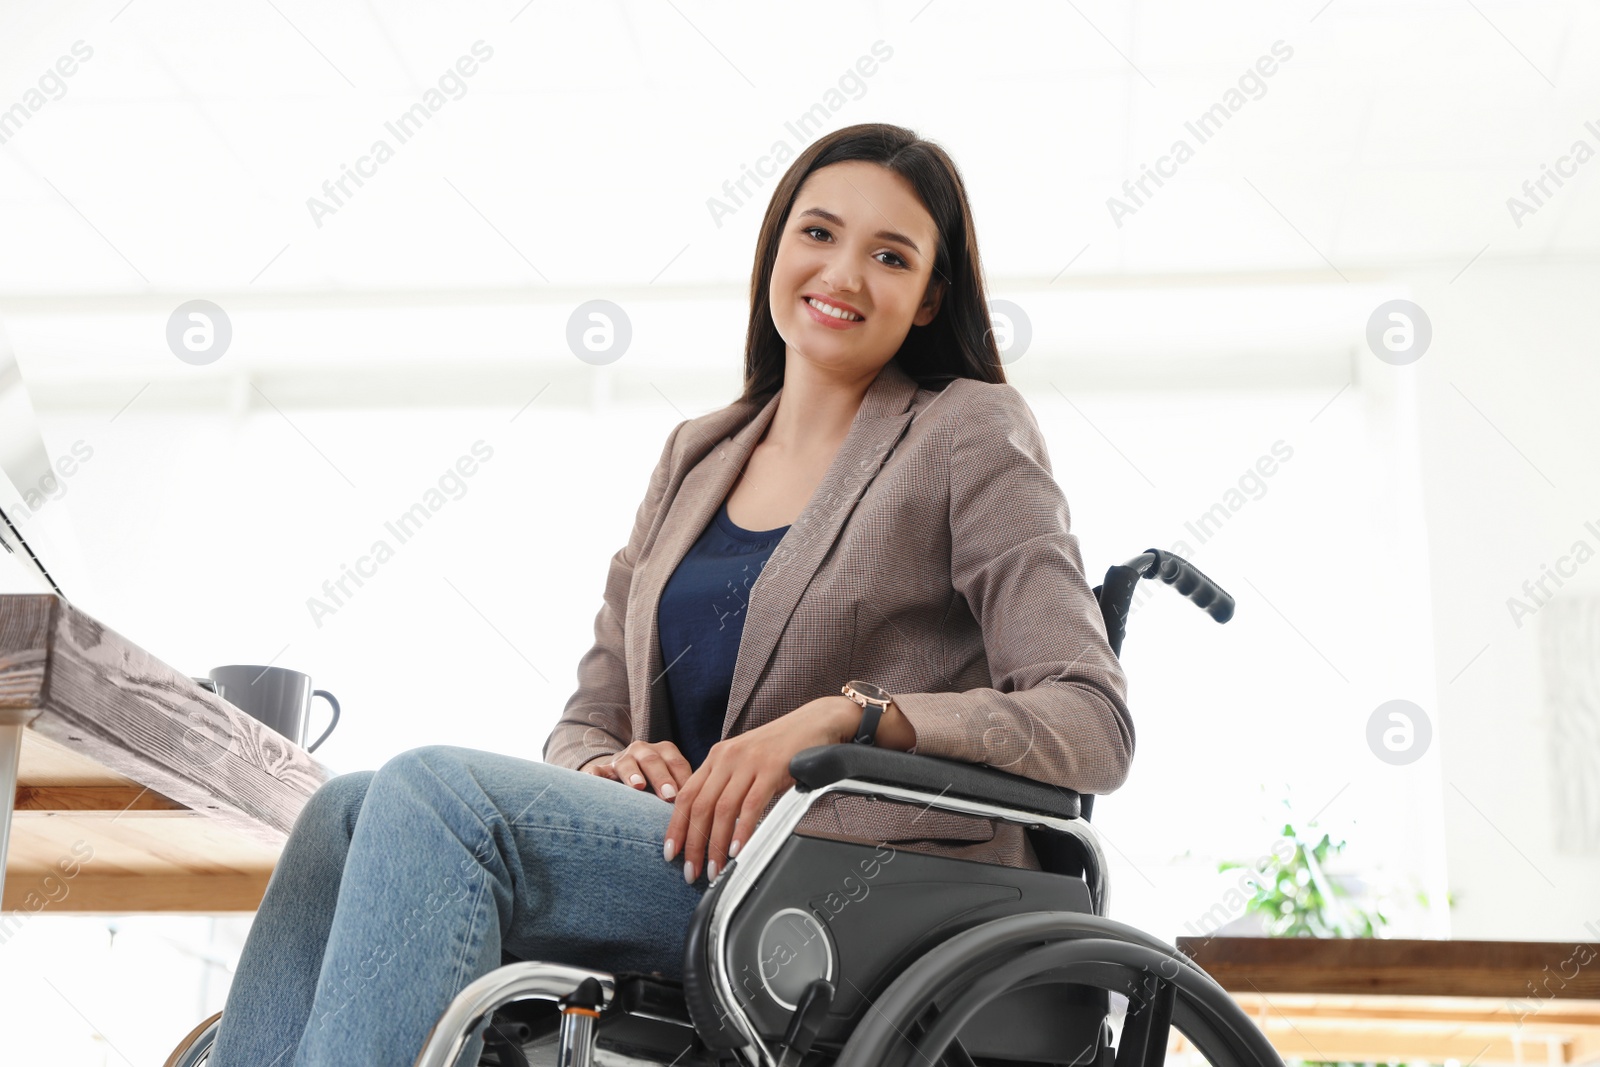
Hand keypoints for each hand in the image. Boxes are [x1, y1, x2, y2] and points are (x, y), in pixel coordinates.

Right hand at [583, 741, 692, 800]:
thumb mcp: (670, 781)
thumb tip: (705, 818)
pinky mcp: (600, 770)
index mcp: (664, 752)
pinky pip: (595, 771)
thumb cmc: (654, 784)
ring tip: (638, 786)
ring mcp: (620, 760)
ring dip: (633, 774)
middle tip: (670, 795)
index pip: (677, 763)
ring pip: (626, 763)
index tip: (692, 796)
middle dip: (663, 778)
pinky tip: (594, 782)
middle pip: (654, 761)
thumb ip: (684, 792)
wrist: (620, 774)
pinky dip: (595, 776)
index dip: (685, 779)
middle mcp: (642, 751)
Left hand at [663, 695, 853, 883]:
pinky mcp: (771, 768)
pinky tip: (739, 850)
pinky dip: (742, 831)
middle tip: (690, 871)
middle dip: (692, 844)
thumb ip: (727, 785)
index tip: (671, 852)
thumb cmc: (782, 747)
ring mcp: (748, 762)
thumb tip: (713, 825)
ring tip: (715, 870)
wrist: (815, 723)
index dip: (675, 827)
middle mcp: (727, 757)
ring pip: (722, 809)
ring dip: (716, 845)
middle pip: (699, 806)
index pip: (686, 795)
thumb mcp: (746, 762)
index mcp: (717, 757)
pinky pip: (751, 805)